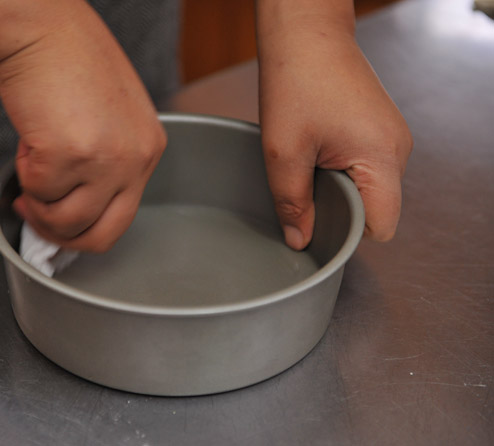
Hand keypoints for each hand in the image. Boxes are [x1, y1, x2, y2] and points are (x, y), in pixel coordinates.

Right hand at [0, 1, 165, 251]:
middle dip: (62, 236)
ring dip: (38, 205)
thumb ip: (107, 162)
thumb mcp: (112, 118)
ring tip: (30, 170)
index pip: (123, 217)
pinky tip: (27, 144)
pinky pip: (38, 192)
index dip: (84, 225)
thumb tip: (78, 204)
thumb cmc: (70, 62)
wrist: (43, 27)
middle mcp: (136, 158)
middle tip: (37, 217)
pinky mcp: (69, 154)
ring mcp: (105, 159)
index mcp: (148, 149)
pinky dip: (23, 175)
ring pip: (65, 222)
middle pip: (101, 235)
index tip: (59, 217)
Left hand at [257, 14, 412, 249]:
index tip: (318, 221)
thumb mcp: (283, 152)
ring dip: (338, 185)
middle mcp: (398, 150)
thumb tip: (300, 240)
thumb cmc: (297, 81)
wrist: (305, 34)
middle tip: (305, 181)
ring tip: (309, 158)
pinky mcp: (379, 129)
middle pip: (376, 208)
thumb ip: (292, 202)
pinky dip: (341, 168)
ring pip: (369, 188)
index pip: (381, 226)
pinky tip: (317, 148)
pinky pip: (365, 167)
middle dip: (339, 207)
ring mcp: (392, 138)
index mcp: (383, 158)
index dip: (348, 231)